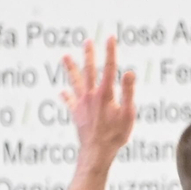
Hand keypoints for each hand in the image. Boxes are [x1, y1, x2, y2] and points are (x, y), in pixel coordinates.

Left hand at [61, 37, 135, 166]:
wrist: (96, 151)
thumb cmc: (116, 135)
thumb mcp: (128, 113)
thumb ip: (128, 92)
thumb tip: (129, 72)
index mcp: (105, 94)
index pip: (110, 68)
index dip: (111, 51)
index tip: (110, 37)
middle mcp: (91, 95)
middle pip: (89, 71)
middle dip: (89, 55)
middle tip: (88, 41)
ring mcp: (81, 104)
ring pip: (75, 82)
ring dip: (70, 68)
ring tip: (65, 56)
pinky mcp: (76, 114)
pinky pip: (69, 102)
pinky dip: (66, 96)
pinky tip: (62, 91)